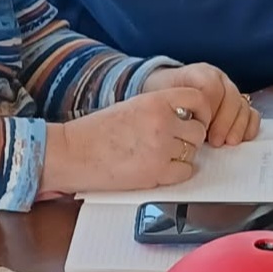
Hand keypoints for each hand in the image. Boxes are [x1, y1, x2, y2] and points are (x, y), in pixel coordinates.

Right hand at [39, 87, 211, 194]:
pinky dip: (176, 173)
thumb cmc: (95, 131)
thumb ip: (160, 108)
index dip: (201, 111)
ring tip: (160, 156)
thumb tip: (186, 117)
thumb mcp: (132, 106)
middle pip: (198, 130)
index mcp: (155, 100)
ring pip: (193, 152)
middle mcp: (161, 121)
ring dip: (182, 155)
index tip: (196, 119)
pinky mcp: (156, 172)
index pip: (198, 98)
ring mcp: (160, 147)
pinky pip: (185, 172)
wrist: (71, 152)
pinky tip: (159, 169)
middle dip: (188, 138)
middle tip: (172, 143)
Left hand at [142, 63, 259, 146]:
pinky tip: (242, 139)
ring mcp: (231, 91)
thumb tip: (187, 124)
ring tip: (228, 143)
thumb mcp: (161, 97)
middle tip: (216, 142)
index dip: (208, 109)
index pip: (211, 87)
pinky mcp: (239, 105)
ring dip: (237, 126)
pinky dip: (249, 126)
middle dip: (225, 122)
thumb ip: (172, 105)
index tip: (200, 128)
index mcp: (200, 73)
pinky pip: (252, 113)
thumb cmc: (163, 97)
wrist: (167, 93)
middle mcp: (220, 79)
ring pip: (243, 105)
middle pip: (231, 96)